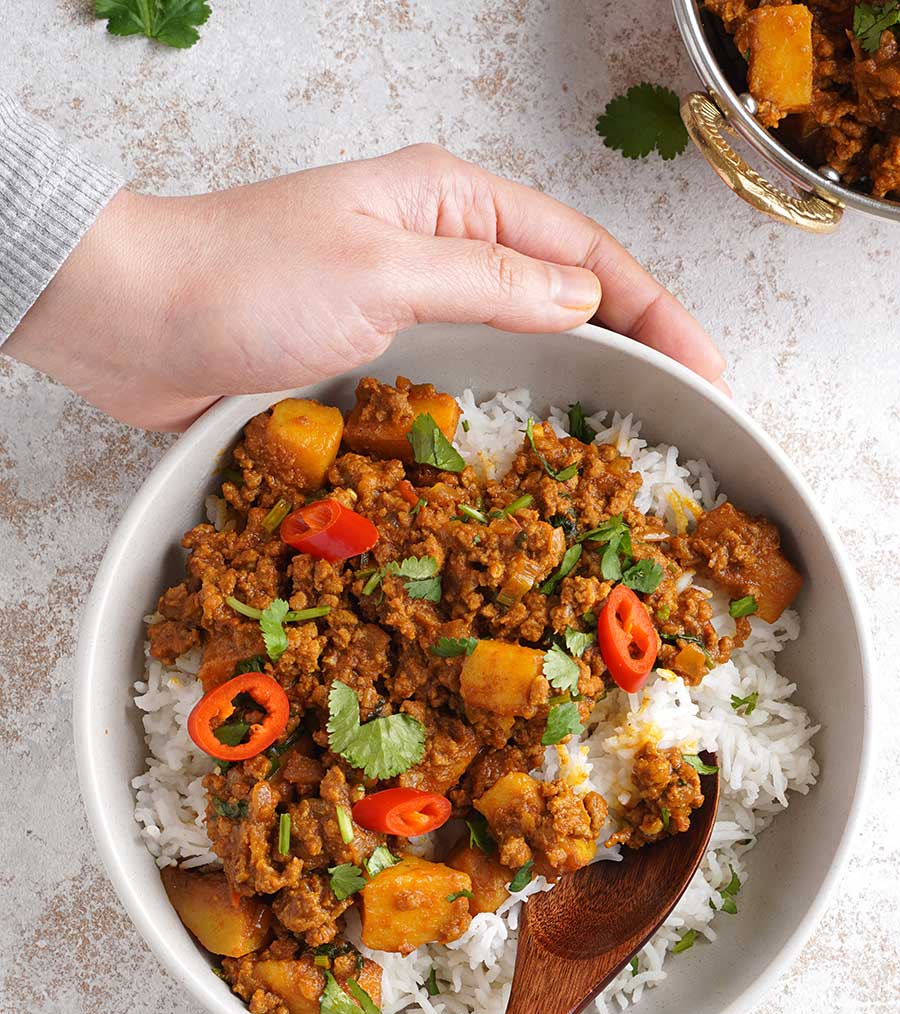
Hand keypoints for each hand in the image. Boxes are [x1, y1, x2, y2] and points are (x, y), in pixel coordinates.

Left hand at [4, 143, 725, 429]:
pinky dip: (510, 400)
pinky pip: (464, 371)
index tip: (705, 369)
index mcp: (452, 202)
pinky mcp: (371, 349)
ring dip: (578, 371)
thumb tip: (582, 301)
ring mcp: (406, 297)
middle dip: (632, 341)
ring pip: (520, 332)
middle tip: (690, 406)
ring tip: (634, 426)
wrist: (138, 322)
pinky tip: (532, 434)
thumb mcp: (384, 273)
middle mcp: (438, 244)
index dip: (653, 311)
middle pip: (564, 289)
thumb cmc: (244, 281)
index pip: (583, 254)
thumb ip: (489, 285)